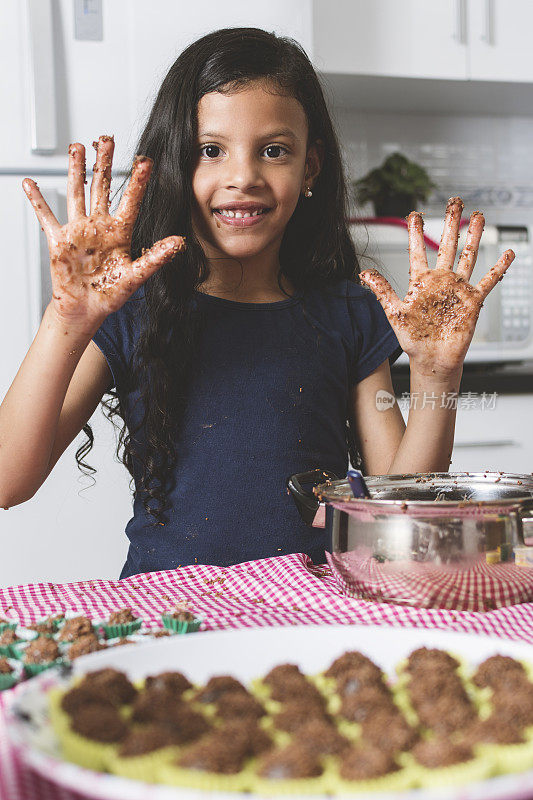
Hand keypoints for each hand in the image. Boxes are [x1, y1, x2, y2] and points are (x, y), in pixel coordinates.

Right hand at [23, 135, 185, 331]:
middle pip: (101, 187)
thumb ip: (156, 258)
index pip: (130, 201)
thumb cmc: (110, 295)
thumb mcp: (136, 276)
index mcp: (120, 233)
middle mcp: (99, 227)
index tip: (146, 161)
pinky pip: (45, 217)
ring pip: (76, 194)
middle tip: (105, 139)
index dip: (137, 181)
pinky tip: (29, 184)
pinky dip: (36, 200)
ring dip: (75, 171)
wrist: (86, 310)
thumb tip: (179, 243)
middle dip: (103, 163)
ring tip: (76, 148)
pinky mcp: (59, 241)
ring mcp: (78, 231)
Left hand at [360, 197, 514, 377]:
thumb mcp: (394, 313)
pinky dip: (499, 267)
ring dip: (474, 236)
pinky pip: (488, 281)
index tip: (413, 214)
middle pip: (447, 245)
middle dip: (450, 223)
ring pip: (468, 256)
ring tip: (478, 216)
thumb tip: (364, 272)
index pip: (417, 251)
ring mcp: (458, 289)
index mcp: (420, 282)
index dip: (415, 233)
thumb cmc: (413, 340)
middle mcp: (441, 281)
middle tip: (454, 201)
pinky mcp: (472, 301)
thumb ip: (382, 291)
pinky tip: (508, 253)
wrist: (432, 359)